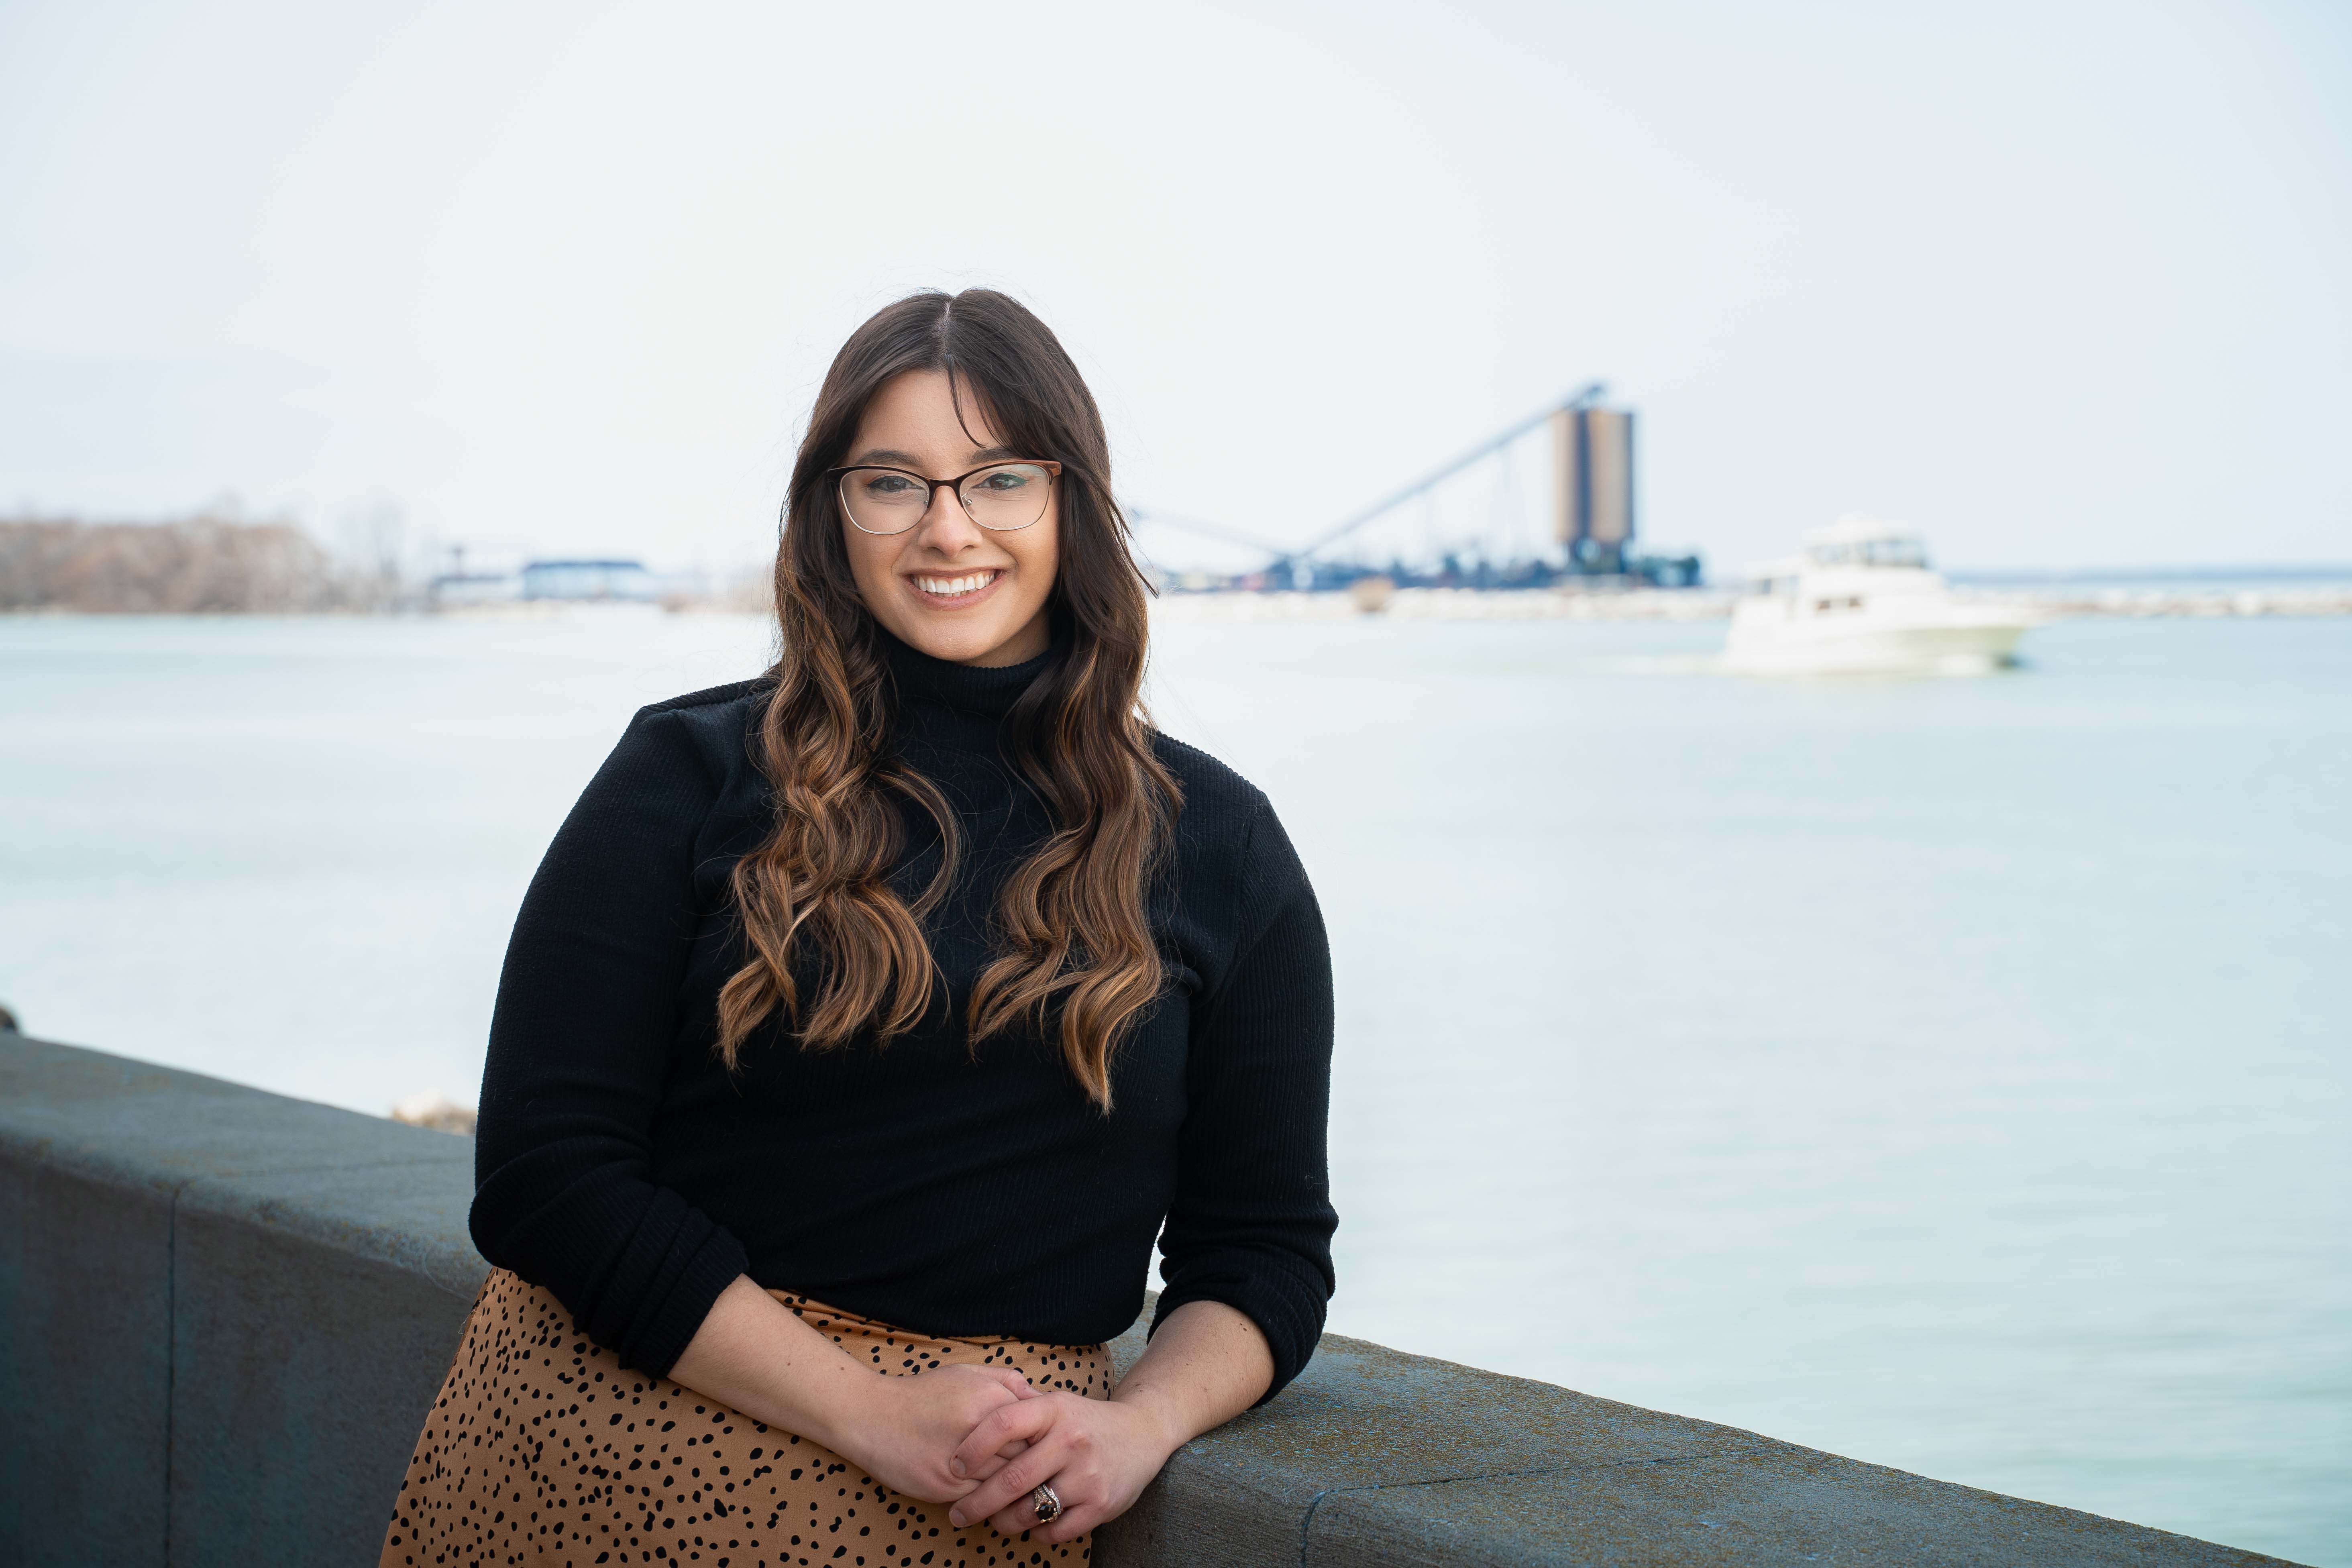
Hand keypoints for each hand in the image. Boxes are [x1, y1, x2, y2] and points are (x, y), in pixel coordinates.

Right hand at [827, 1363, 1040, 1504]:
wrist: (871, 1416)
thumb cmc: (922, 1394)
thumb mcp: (965, 1373)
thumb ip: (1006, 1380)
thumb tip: (1038, 1396)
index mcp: (988, 1398)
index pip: (1036, 1424)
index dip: (1044, 1437)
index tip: (1047, 1444)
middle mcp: (978, 1429)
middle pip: (1027, 1455)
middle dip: (1036, 1464)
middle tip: (1044, 1470)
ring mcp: (962, 1461)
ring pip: (1007, 1482)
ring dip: (1017, 1486)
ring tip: (1025, 1487)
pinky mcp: (946, 1487)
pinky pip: (983, 1498)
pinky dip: (992, 1498)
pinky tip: (995, 1494)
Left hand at [944, 1390, 1180, 1542]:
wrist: (1142, 1434)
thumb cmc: (1085, 1421)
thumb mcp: (1057, 1403)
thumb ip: (1020, 1409)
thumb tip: (969, 1415)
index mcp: (1055, 1409)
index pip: (1003, 1424)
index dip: (973, 1447)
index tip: (954, 1465)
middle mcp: (1071, 1440)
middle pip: (1012, 1479)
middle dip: (977, 1502)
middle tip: (958, 1514)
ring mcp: (1088, 1475)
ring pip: (1030, 1510)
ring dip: (1003, 1521)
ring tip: (993, 1520)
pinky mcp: (1101, 1505)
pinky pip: (1054, 1530)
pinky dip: (1035, 1532)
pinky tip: (1030, 1525)